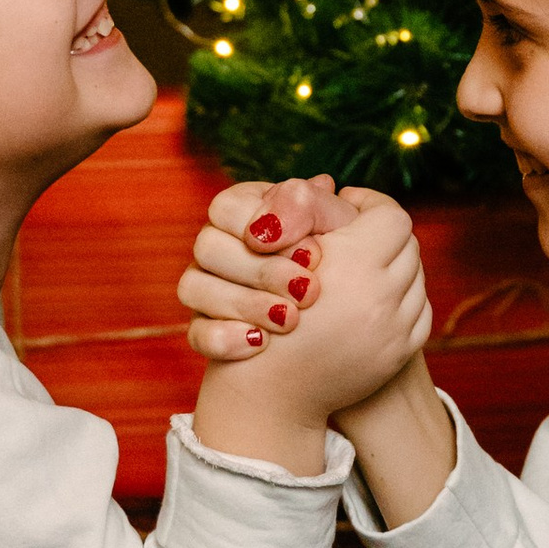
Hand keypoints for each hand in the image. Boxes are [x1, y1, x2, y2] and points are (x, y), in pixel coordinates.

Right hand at [174, 173, 350, 355]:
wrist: (355, 329)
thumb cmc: (350, 263)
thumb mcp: (342, 227)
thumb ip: (311, 205)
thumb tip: (278, 216)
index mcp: (247, 211)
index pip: (227, 206)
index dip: (268, 228)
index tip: (314, 255)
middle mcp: (220, 246)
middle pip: (207, 246)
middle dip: (261, 270)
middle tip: (309, 292)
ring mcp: (208, 289)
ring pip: (193, 287)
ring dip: (246, 303)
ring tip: (292, 320)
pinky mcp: (207, 331)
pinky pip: (197, 333)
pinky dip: (225, 338)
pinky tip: (260, 342)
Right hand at [188, 192, 431, 469]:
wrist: (268, 394)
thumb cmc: (256, 313)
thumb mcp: (275, 253)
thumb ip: (306, 210)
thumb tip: (332, 183)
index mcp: (355, 262)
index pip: (389, 213)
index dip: (366, 203)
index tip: (345, 205)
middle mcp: (384, 296)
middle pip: (407, 243)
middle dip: (381, 236)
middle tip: (354, 237)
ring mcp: (397, 329)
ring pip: (415, 277)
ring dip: (392, 268)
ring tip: (361, 268)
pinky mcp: (400, 354)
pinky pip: (417, 311)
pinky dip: (398, 301)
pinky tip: (369, 300)